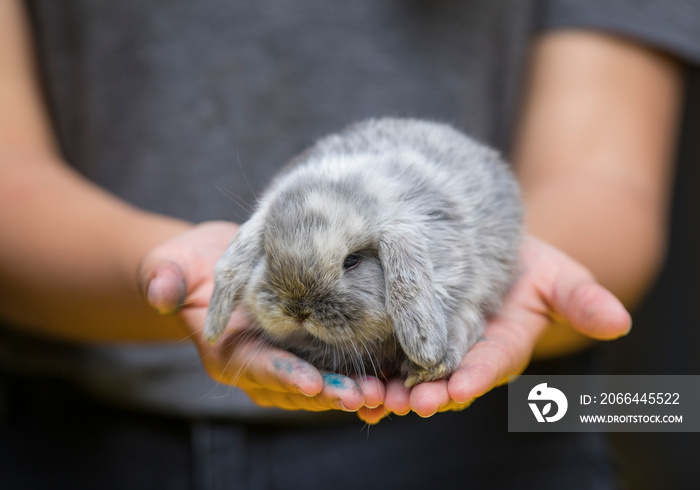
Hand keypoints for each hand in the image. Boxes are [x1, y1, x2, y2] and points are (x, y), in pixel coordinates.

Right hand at [138, 221, 383, 412]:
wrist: (216, 264)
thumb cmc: (191, 263)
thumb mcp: (171, 263)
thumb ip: (164, 276)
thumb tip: (159, 290)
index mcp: (227, 352)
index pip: (256, 367)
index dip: (283, 374)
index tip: (312, 381)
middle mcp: (260, 366)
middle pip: (296, 386)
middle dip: (330, 393)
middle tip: (365, 396)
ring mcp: (287, 362)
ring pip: (322, 385)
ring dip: (353, 391)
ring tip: (387, 392)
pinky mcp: (309, 350)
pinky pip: (335, 368)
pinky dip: (361, 375)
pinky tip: (393, 375)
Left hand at [356, 235, 631, 423]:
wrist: (492, 251)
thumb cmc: (531, 266)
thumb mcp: (560, 277)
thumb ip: (583, 302)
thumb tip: (620, 322)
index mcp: (503, 346)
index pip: (491, 364)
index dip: (476, 376)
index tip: (459, 388)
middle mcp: (466, 355)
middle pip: (446, 380)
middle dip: (428, 394)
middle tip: (406, 403)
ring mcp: (434, 349)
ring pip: (413, 376)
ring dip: (394, 391)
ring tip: (372, 399)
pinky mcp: (406, 336)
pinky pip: (389, 358)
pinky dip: (373, 372)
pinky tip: (350, 385)